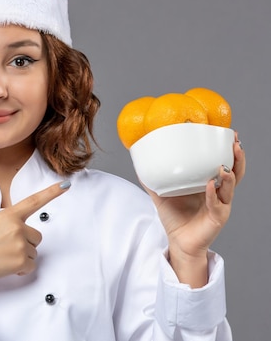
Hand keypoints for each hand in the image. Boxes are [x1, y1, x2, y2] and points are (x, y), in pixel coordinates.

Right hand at [0, 181, 70, 292]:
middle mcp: (17, 227)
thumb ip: (2, 223)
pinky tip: (5, 267)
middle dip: (26, 243)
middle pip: (36, 236)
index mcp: (8, 215)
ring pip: (33, 252)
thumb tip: (7, 230)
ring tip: (2, 257)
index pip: (34, 201)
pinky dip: (21, 269)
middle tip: (7, 248)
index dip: (51, 193)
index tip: (65, 185)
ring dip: (22, 256)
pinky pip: (30, 266)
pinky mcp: (21, 261)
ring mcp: (20, 244)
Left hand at [143, 132, 245, 286]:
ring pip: (230, 188)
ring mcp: (220, 205)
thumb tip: (139, 165)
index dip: (229, 150)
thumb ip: (152, 181)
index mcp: (209, 184)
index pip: (225, 163)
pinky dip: (213, 195)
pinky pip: (217, 204)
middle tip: (235, 144)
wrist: (179, 242)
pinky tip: (209, 185)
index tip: (230, 135)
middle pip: (235, 172)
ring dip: (229, 175)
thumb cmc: (175, 218)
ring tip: (224, 166)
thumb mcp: (161, 195)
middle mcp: (219, 193)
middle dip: (237, 158)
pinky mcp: (217, 218)